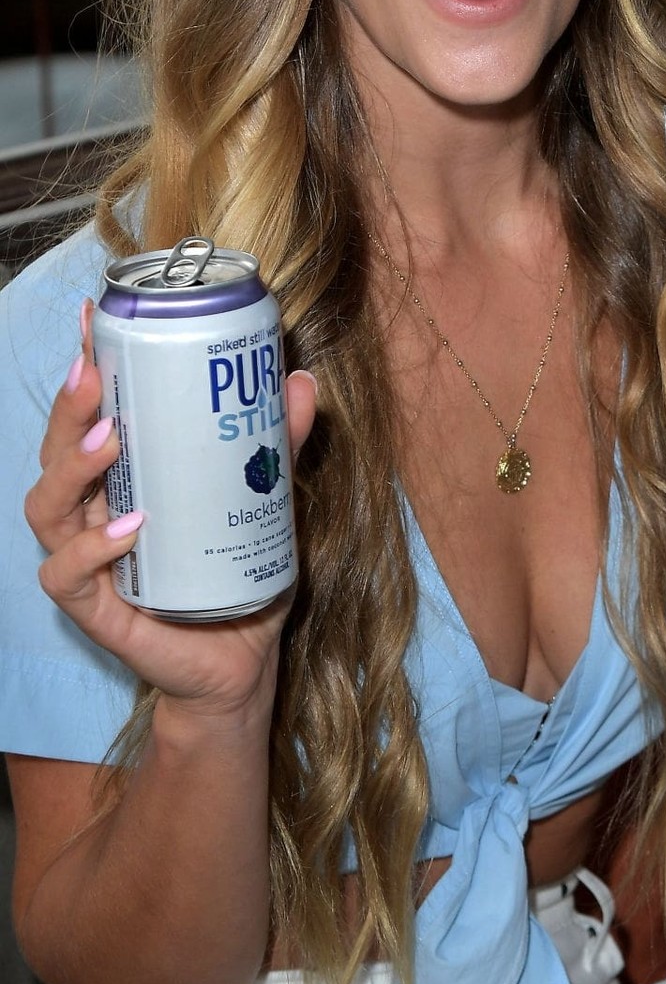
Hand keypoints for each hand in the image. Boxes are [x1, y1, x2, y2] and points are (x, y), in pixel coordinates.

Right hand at [25, 302, 317, 722]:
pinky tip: (132, 527)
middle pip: (54, 452)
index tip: (92, 319)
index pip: (87, 417)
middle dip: (69, 408)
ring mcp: (89, 562)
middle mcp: (93, 515)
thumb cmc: (238, 575)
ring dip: (72, 467)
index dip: (84, 369)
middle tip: (97, 376)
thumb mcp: (264, 500)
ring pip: (46, 506)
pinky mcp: (96, 610)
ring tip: (111, 439)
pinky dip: (94, 548)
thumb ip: (278, 445)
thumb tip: (300, 379)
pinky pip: (67, 575)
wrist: (242, 664)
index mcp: (122, 481)